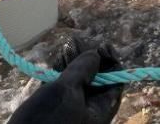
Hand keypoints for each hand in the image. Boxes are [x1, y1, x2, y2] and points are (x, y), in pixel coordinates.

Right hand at [8, 41, 123, 123]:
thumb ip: (83, 70)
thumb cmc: (45, 120)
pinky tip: (57, 61)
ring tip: (67, 48)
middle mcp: (88, 113)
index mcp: (100, 112)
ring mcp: (71, 113)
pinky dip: (61, 74)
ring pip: (78, 83)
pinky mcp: (54, 112)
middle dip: (88, 60)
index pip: (114, 82)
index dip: (110, 62)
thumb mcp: (66, 90)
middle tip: (78, 44)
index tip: (102, 46)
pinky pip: (62, 90)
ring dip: (73, 64)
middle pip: (96, 80)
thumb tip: (95, 54)